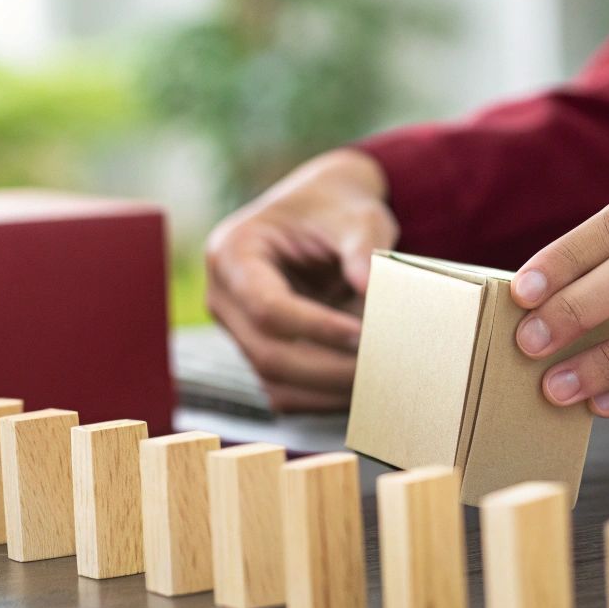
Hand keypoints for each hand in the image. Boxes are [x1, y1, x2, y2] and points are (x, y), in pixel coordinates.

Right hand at [205, 149, 397, 410]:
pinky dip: (326, 397)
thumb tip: (370, 289)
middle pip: (268, 354)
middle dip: (329, 370)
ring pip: (276, 384)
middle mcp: (224, 297)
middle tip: (384, 371)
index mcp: (232, 253)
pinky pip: (287, 392)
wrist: (323, 214)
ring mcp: (237, 331)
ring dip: (330, 392)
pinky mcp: (259, 354)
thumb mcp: (357, 215)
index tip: (365, 336)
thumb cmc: (337, 210)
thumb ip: (364, 247)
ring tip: (381, 382)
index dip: (316, 327)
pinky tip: (365, 386)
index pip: (267, 306)